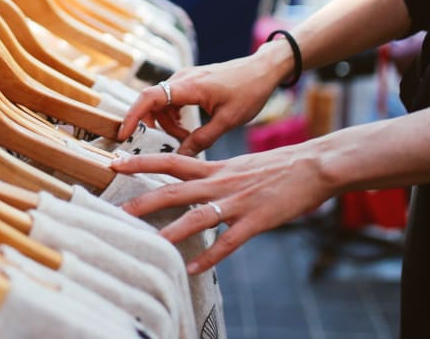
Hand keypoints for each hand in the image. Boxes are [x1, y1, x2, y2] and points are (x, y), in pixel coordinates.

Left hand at [110, 143, 336, 272]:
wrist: (313, 165)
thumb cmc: (277, 166)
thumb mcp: (239, 164)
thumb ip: (215, 174)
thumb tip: (194, 182)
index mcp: (216, 167)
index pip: (171, 160)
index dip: (141, 161)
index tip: (115, 161)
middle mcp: (221, 182)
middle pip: (175, 189)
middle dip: (144, 200)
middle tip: (117, 210)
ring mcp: (238, 201)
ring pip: (198, 216)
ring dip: (173, 231)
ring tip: (151, 244)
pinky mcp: (257, 220)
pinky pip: (229, 242)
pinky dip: (211, 256)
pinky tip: (194, 269)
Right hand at [118, 48, 289, 154]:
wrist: (263, 69)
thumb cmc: (249, 91)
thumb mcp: (227, 121)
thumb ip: (202, 139)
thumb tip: (181, 157)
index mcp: (189, 86)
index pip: (150, 97)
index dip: (133, 116)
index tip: (124, 135)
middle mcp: (182, 78)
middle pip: (152, 102)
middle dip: (154, 125)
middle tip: (171, 142)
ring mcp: (185, 78)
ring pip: (161, 102)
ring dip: (167, 122)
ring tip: (187, 137)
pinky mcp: (190, 81)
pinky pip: (171, 99)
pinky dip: (173, 115)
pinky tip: (189, 128)